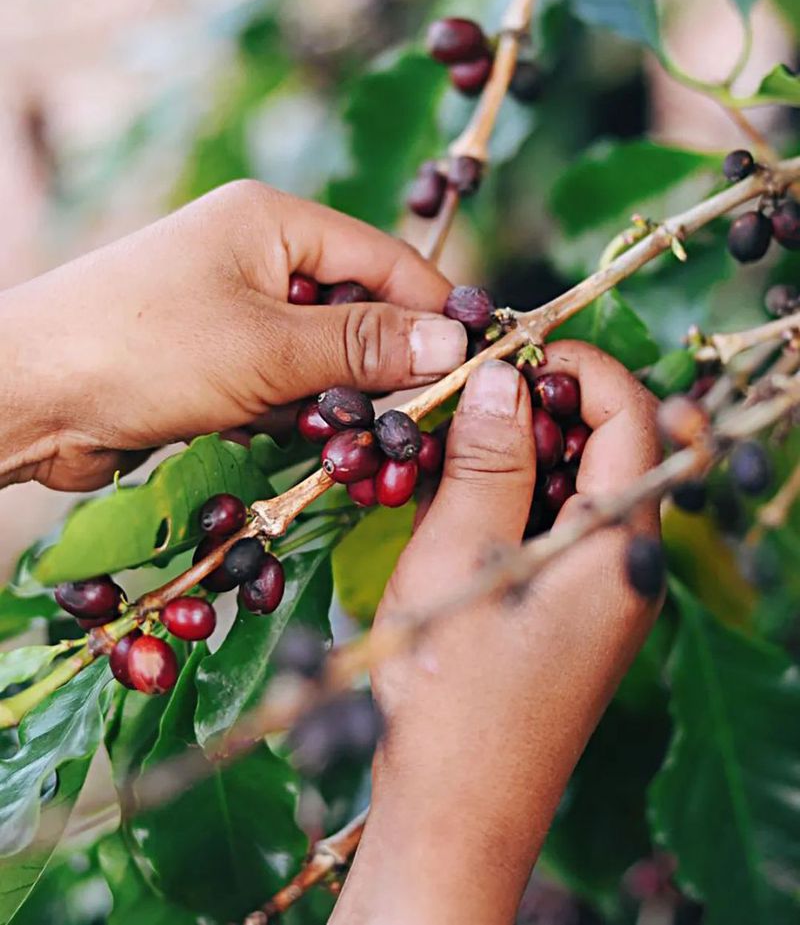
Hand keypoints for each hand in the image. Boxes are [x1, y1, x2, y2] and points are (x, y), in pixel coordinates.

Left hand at [0, 181, 465, 490]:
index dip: (434, 309)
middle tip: (419, 420)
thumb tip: (456, 341)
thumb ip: (365, 345)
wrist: (24, 394)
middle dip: (383, 365)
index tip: (476, 360)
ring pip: (318, 355)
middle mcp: (255, 255)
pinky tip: (303, 449)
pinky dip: (294, 416)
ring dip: (336, 400)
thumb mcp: (269, 347)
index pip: (384, 258)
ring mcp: (230, 308)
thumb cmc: (145, 348)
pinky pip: (278, 383)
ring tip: (359, 443)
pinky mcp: (210, 359)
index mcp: (273, 221)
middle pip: (354, 308)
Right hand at [332, 344, 660, 924]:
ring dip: (526, 449)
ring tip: (454, 444)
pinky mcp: (570, 606)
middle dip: (549, 404)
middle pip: (614, 444)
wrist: (454, 810)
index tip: (514, 351)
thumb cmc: (452, 689)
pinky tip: (455, 496)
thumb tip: (499, 375)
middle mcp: (628, 561)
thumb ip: (487, 460)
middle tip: (475, 396)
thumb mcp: (460, 555)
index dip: (581, 366)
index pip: (635, 417)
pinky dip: (515, 494)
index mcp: (622, 544)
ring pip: (581, 481)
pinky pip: (557, 522)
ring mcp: (601, 587)